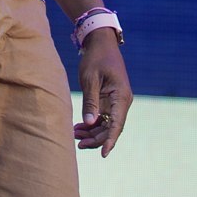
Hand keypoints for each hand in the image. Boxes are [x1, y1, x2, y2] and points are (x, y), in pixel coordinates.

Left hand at [73, 30, 131, 157]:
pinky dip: (92, 124)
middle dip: (96, 138)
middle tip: (77, 143)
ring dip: (92, 132)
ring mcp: (116, 102)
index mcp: (121, 96)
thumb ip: (90, 101)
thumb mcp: (90, 79)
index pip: (117, 124)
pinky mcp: (109, 100)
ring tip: (74, 135)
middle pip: (111, 128)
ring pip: (107, 125)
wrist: (101, 42)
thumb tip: (89, 123)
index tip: (103, 154)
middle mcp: (122, 102)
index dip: (110, 140)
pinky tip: (78, 127)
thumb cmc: (96, 57)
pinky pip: (103, 117)